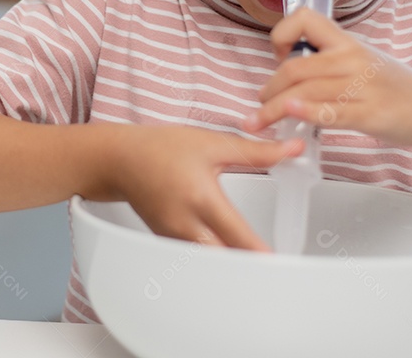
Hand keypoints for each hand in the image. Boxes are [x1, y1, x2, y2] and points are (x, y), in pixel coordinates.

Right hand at [106, 124, 301, 250]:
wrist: (121, 160)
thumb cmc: (160, 149)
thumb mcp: (212, 144)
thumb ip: (255, 151)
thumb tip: (290, 150)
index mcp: (201, 199)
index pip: (239, 237)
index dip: (263, 254)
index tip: (282, 262)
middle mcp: (187, 225)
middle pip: (226, 262)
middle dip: (250, 266)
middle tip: (275, 266)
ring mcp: (176, 238)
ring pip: (211, 264)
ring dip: (233, 264)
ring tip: (256, 262)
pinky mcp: (170, 242)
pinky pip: (198, 259)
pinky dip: (216, 259)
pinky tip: (230, 253)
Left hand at [248, 8, 411, 153]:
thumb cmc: (393, 87)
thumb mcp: (362, 59)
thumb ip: (329, 59)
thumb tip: (290, 65)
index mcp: (347, 41)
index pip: (305, 19)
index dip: (282, 34)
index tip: (279, 57)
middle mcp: (352, 58)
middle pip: (295, 67)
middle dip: (269, 88)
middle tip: (260, 104)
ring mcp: (362, 85)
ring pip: (305, 91)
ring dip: (274, 108)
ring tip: (259, 121)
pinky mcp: (369, 113)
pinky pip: (332, 111)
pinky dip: (308, 112)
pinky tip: (292, 115)